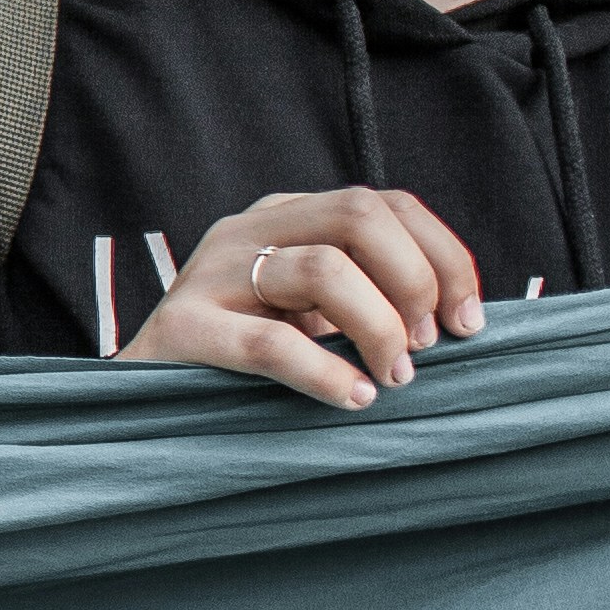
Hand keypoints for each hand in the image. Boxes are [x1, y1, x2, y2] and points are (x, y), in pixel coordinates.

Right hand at [122, 189, 484, 408]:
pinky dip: (326, 372)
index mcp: (284, 218)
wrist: (139, 406)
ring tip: (388, 378)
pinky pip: (271, 342)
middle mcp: (247, 231)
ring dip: (378, 328)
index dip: (446, 258)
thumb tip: (459, 317)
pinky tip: (351, 399)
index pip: (387, 202)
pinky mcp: (183, 327)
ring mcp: (209, 274)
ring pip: (323, 267)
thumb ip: (365, 294)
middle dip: (415, 282)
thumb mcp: (309, 315)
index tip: (469, 323)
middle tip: (423, 348)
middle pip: (359, 214)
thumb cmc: (246, 367)